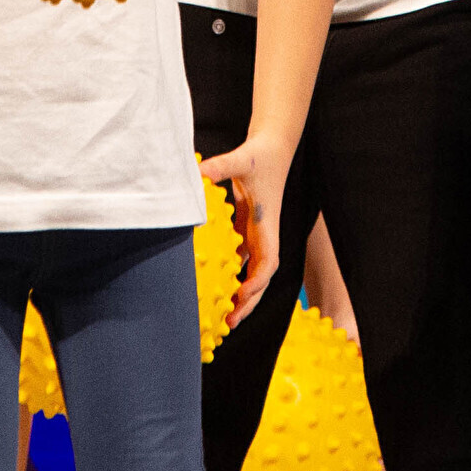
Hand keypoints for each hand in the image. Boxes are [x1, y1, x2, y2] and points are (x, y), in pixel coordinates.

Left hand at [197, 136, 291, 323]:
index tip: (243, 295)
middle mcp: (264, 234)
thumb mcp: (241, 159)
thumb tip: (197, 172)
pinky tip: (217, 289)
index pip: (269, 261)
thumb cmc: (259, 155)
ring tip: (226, 318)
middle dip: (250, 301)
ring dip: (243, 295)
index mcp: (266, 224)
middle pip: (262, 277)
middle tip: (231, 322)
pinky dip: (232, 277)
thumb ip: (220, 166)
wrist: (272, 148)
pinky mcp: (247, 230)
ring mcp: (256, 234)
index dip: (258, 281)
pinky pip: (241, 260)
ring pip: (253, 273)